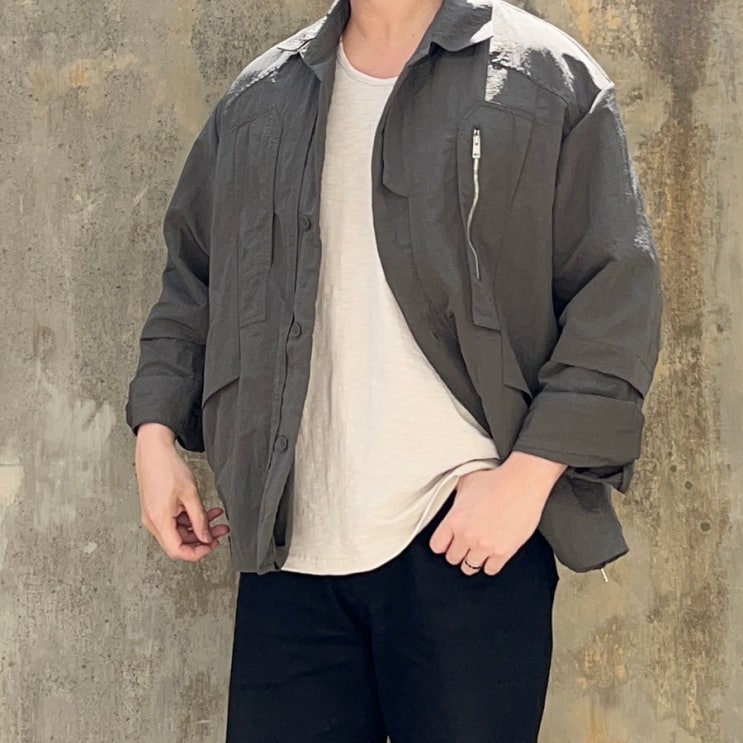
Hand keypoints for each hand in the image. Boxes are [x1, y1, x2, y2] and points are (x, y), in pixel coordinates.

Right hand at [135, 423, 229, 561]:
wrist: (153, 451)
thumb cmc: (167, 468)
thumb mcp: (190, 494)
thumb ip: (199, 519)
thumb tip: (206, 537)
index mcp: (159, 521)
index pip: (177, 551)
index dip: (197, 553)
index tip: (211, 546)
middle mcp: (153, 522)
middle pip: (179, 542)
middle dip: (202, 538)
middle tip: (220, 532)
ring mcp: (154, 516)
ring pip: (179, 531)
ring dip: (199, 526)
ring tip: (217, 518)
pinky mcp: (157, 510)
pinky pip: (175, 521)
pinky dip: (191, 518)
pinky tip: (205, 511)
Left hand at [429, 452, 566, 575]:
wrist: (522, 483)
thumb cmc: (497, 480)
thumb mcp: (465, 482)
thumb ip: (455, 498)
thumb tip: (452, 500)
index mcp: (454, 519)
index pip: (437, 546)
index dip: (442, 544)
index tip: (447, 543)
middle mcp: (467, 535)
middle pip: (452, 558)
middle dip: (458, 551)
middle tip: (465, 544)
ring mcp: (485, 546)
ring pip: (470, 567)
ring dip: (473, 559)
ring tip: (478, 549)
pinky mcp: (503, 552)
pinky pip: (490, 569)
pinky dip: (491, 563)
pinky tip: (492, 553)